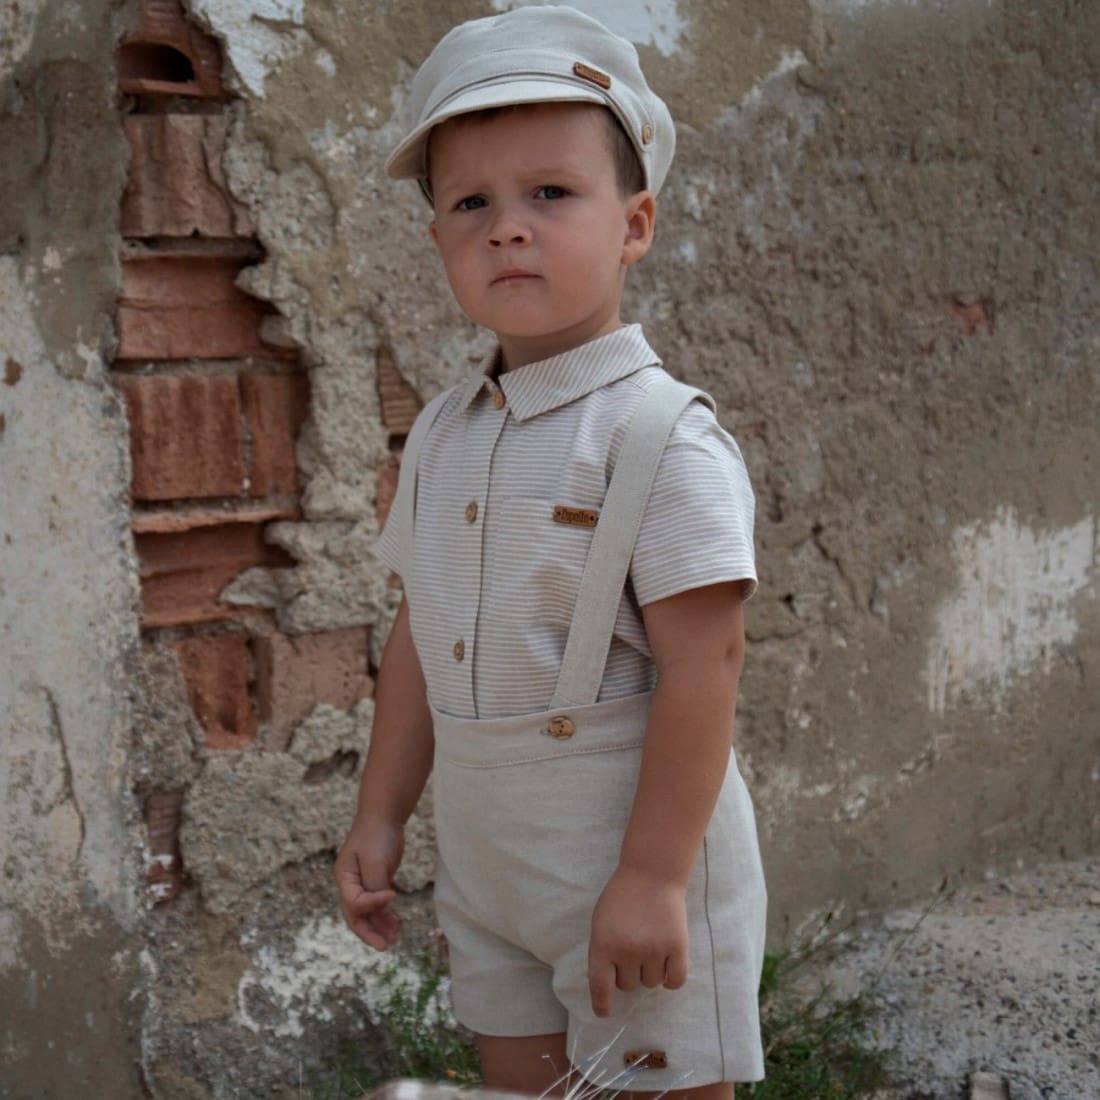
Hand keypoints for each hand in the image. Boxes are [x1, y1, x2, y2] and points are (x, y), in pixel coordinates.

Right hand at [335, 815, 403, 949]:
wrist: (383, 816)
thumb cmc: (376, 835)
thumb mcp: (375, 860)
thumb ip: (375, 885)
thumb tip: (380, 906)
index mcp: (344, 878)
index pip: (355, 902)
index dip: (373, 904)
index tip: (393, 895)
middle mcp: (350, 885)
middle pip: (355, 916)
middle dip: (369, 933)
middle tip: (384, 946)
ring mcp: (361, 885)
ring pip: (367, 914)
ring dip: (379, 927)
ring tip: (394, 939)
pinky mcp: (375, 883)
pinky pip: (377, 905)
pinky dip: (385, 916)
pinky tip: (395, 925)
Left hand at [587, 864, 689, 1017]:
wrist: (652, 873)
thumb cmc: (622, 896)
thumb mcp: (600, 921)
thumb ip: (602, 950)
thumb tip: (606, 981)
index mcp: (604, 944)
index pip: (600, 986)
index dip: (602, 1003)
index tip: (604, 1013)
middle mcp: (628, 951)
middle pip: (629, 986)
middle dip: (629, 974)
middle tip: (633, 950)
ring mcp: (654, 950)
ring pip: (651, 983)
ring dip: (650, 972)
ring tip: (651, 946)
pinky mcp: (677, 947)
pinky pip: (675, 980)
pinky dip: (671, 979)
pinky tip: (668, 966)